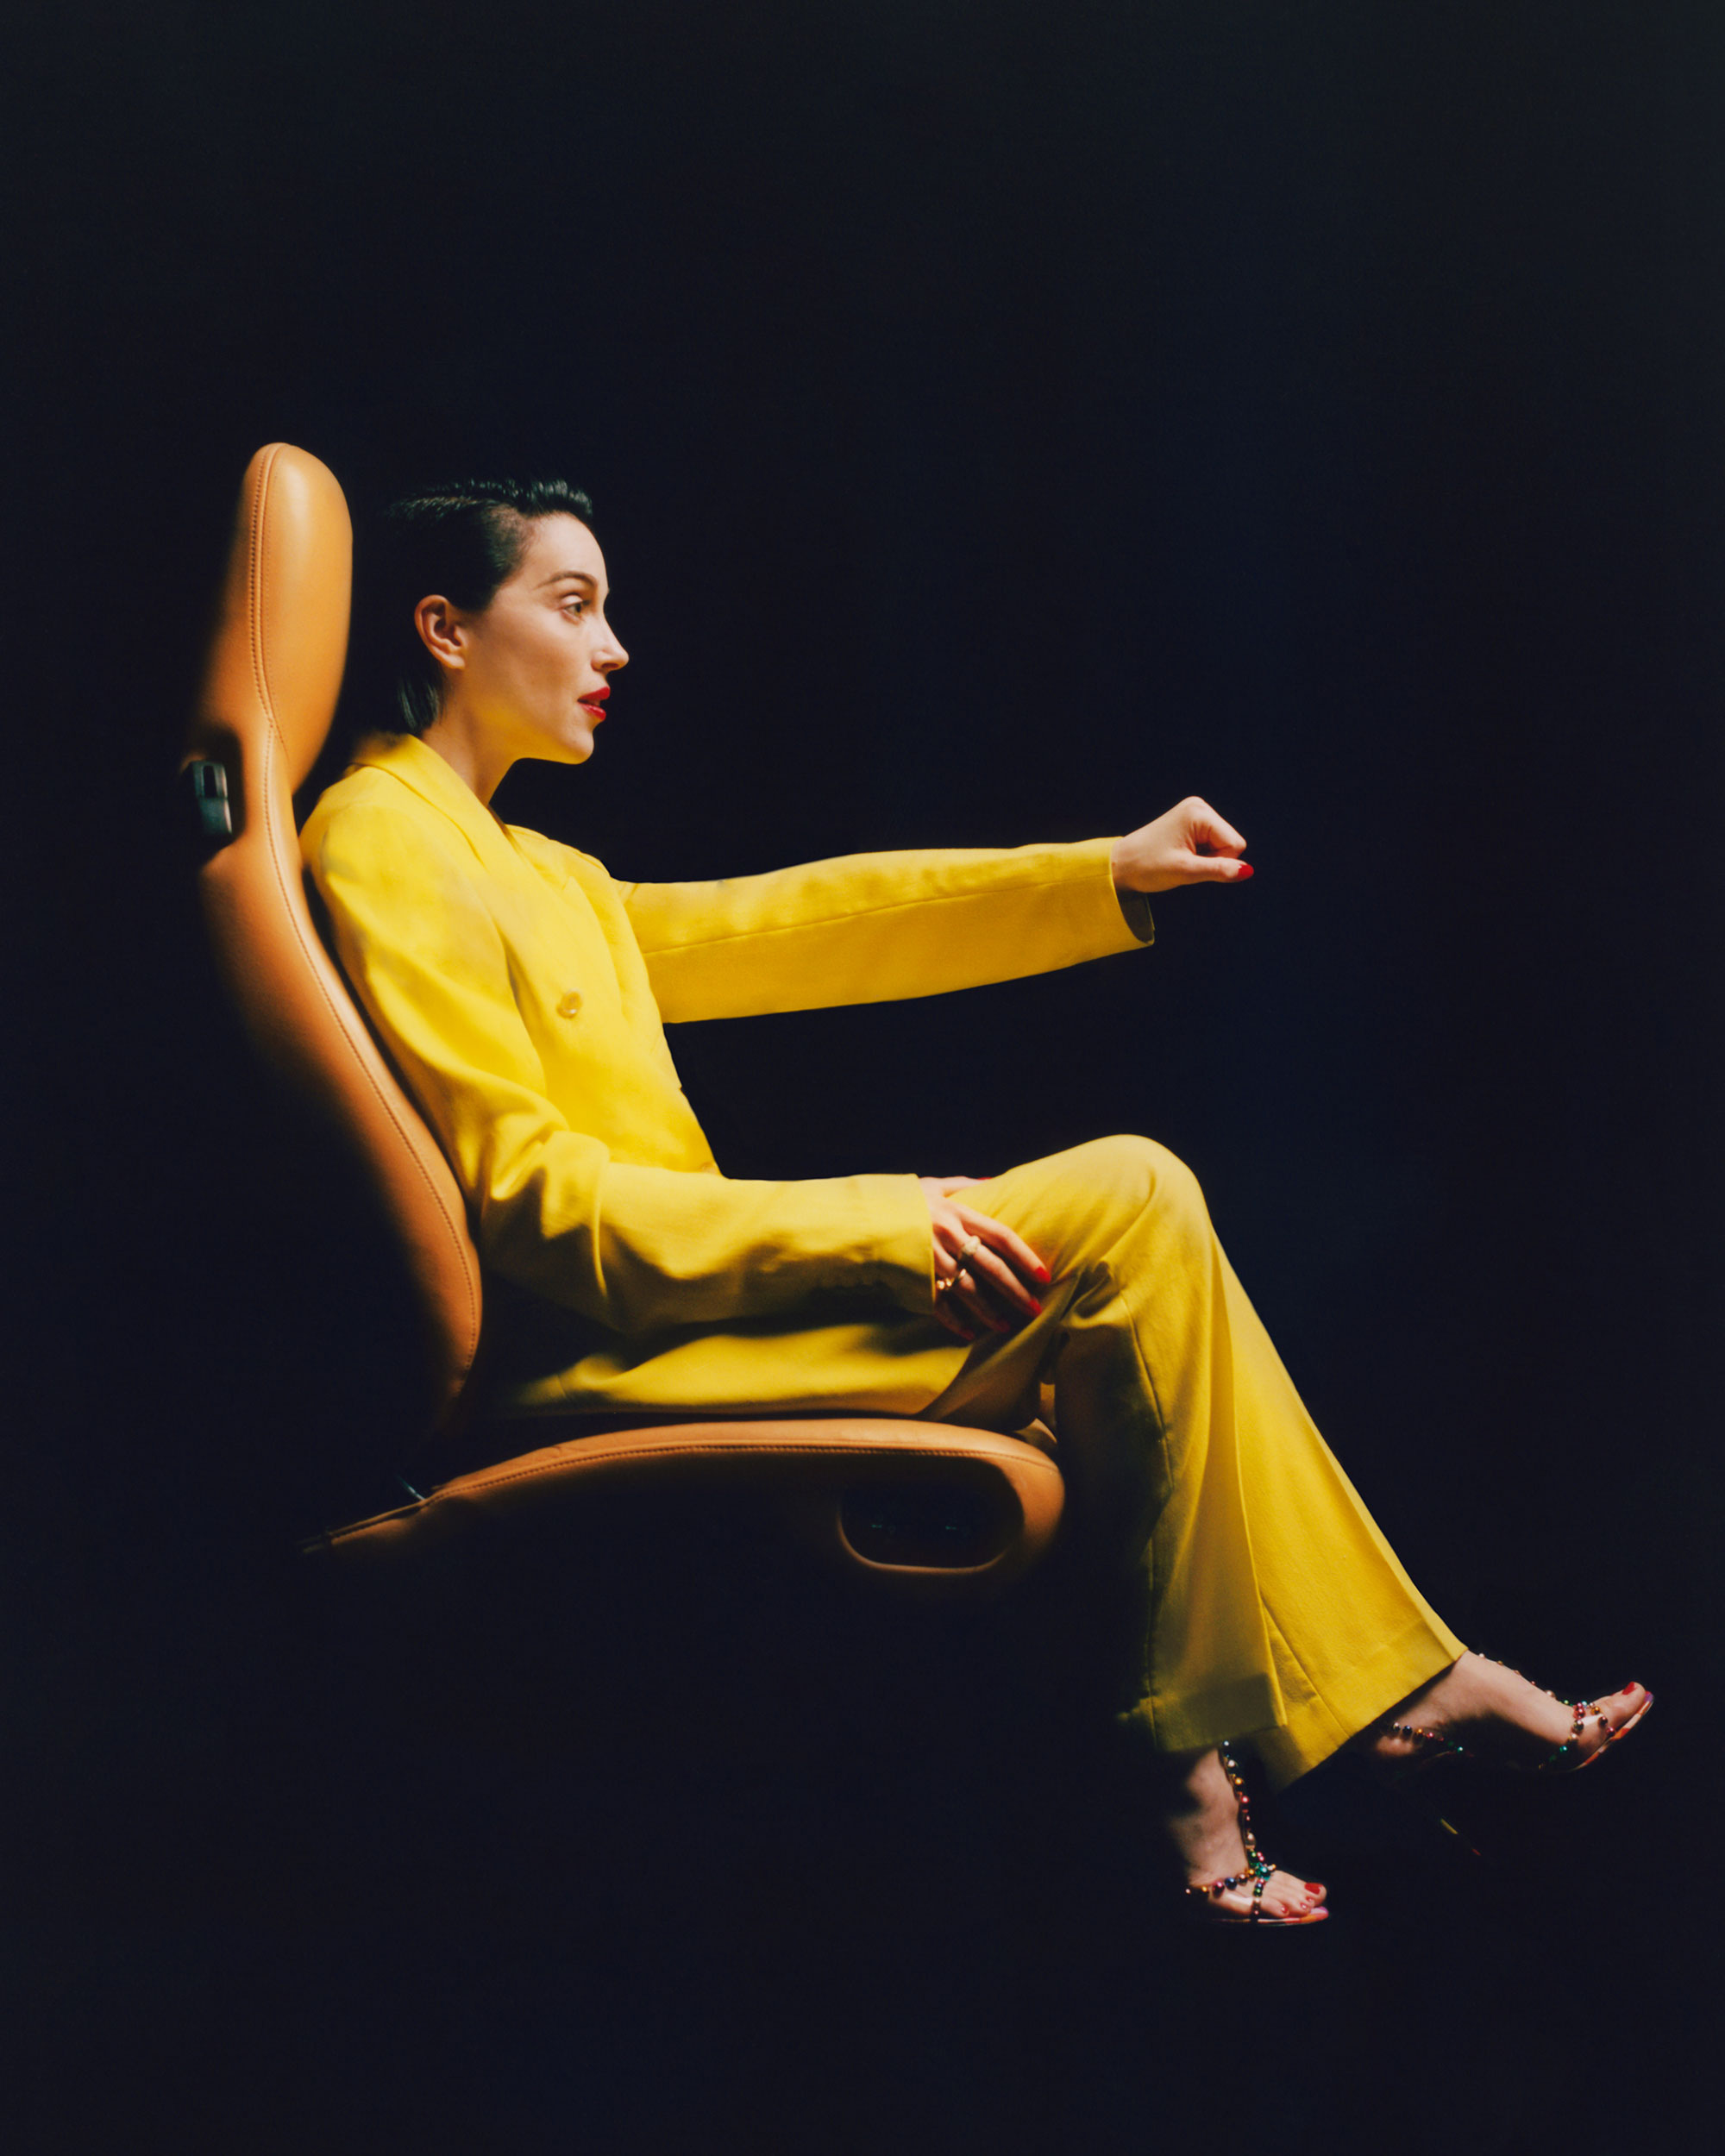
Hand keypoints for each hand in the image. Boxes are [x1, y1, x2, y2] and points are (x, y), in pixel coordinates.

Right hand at [918, 1175, 1049, 1343]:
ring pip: (968, 1290)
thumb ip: (964, 1185)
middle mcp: (947, 1237)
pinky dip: (954, 1321)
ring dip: (989, 1311)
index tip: (1043, 1275)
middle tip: (1034, 1309)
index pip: (1001, 1235)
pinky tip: (968, 1334)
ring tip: (1005, 1326)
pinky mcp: (915, 1278)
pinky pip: (938, 1303)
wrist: (862, 1217)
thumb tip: (992, 1182)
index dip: (1025, 1256)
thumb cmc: (902, 1201)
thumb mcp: (933, 1187)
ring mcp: (931, 1260)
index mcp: (957, 1214)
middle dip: (1015, 1290)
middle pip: (990, 1267)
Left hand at [1111, 797, 1250, 892]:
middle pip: (1231, 842)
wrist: (1121, 864)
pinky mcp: (1191, 822)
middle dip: (1213, 859)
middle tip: (1185, 862)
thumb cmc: (1147, 866)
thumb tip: (1247, 871)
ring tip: (1180, 858)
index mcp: (1198, 812)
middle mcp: (1199, 807)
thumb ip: (1218, 870)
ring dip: (1206, 858)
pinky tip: (1181, 854)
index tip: (1192, 864)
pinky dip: (1200, 854)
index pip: (1235, 844)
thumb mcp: (1185, 871)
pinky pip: (1212, 843)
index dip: (1219, 862)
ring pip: (1223, 844)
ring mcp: (1195, 813)